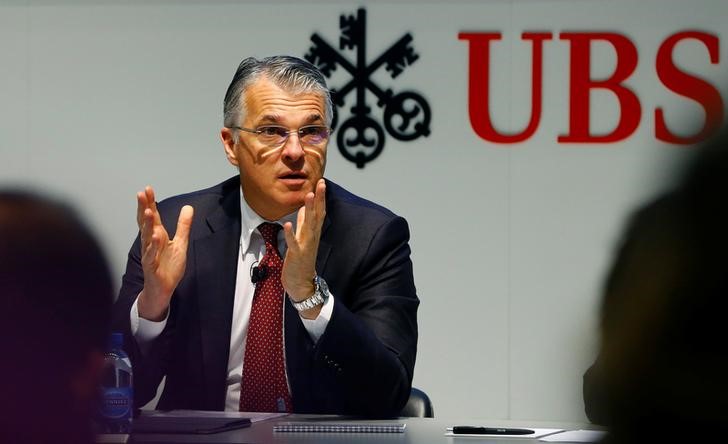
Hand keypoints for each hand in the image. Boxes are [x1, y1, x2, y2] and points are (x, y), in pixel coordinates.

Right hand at [136, 186, 193, 320]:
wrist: (162, 289)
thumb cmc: (168, 266)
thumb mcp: (180, 243)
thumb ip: (183, 226)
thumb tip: (188, 207)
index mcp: (157, 236)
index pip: (153, 216)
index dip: (150, 203)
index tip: (147, 189)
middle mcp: (150, 242)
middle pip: (146, 223)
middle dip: (144, 208)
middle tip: (142, 193)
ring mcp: (149, 254)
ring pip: (147, 237)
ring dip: (147, 224)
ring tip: (149, 211)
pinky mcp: (152, 266)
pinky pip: (152, 255)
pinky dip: (153, 246)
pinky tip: (156, 236)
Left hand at [282, 179, 325, 316]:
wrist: (302, 284)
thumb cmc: (301, 261)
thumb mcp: (303, 238)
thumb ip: (303, 223)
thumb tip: (302, 208)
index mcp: (313, 233)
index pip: (319, 211)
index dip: (321, 197)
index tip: (321, 182)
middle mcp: (312, 237)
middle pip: (317, 215)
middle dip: (319, 199)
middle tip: (321, 183)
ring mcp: (305, 246)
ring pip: (308, 226)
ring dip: (308, 211)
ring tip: (308, 196)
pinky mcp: (297, 255)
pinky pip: (293, 243)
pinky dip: (290, 234)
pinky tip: (286, 224)